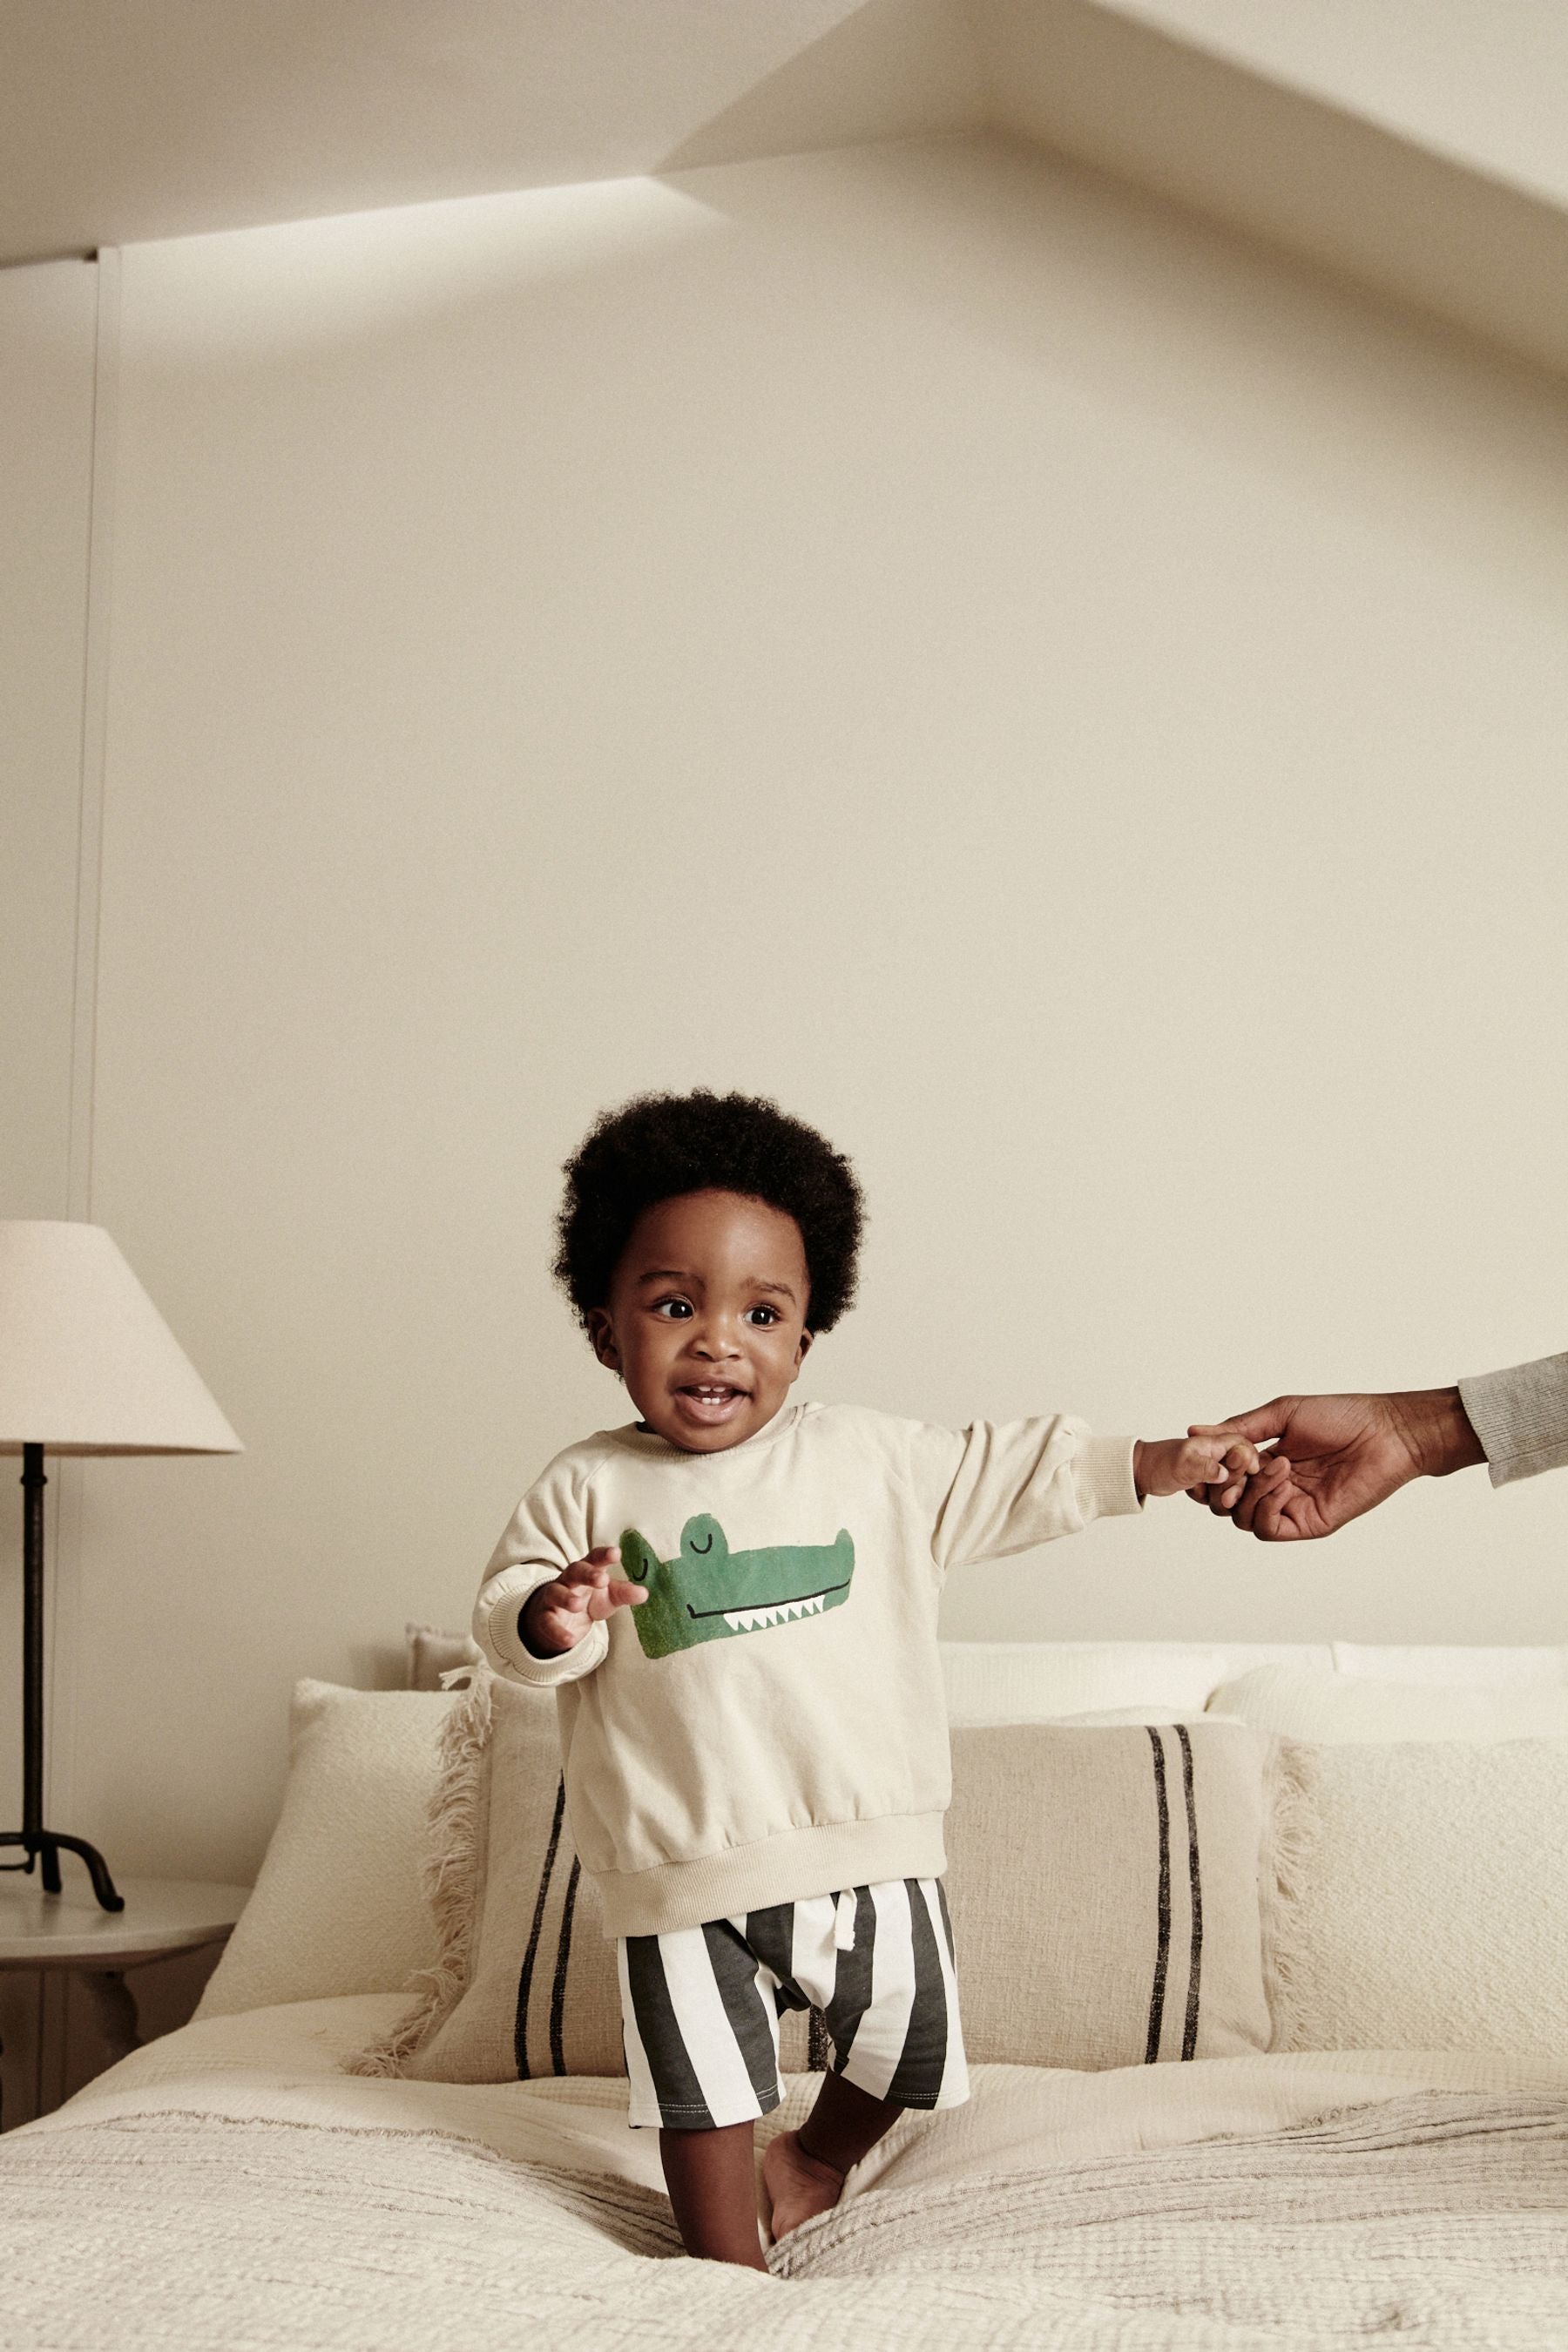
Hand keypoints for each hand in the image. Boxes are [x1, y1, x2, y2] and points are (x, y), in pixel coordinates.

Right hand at [520, 1546, 648, 1655]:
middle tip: (602, 1579)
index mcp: (587, 1570)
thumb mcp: (609, 1596)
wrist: (558, 1618)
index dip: (604, 1555)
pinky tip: (569, 1640)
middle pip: (575, 1570)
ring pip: (556, 1592)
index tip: (616, 1553)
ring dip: (566, 1598)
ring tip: (577, 1605)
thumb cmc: (589, 1599)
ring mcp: (554, 1597)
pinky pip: (548, 1623)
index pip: (595, 1558)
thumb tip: (644, 1593)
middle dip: (587, 1574)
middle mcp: (569, 1579)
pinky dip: (558, 1632)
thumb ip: (624, 1593)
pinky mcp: (545, 1617)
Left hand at [1134, 1432, 1261, 1500]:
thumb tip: (1224, 1474)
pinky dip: (1213, 1499)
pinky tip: (1194, 1493)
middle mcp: (1220, 1455)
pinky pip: (1224, 1495)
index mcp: (1217, 1443)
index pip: (1245, 1447)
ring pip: (1236, 1485)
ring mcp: (1216, 1470)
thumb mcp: (1182, 1464)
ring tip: (1200, 1491)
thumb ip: (1205, 1467)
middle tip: (1225, 1497)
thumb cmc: (1160, 1462)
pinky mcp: (1211, 1484)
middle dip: (1237, 1484)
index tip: (1251, 1473)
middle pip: (1244, 1470)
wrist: (1143, 1472)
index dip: (1250, 1461)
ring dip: (1224, 1494)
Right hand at [1186, 1388, 1484, 1540]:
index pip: (1223, 1477)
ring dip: (1248, 1491)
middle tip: (1232, 1466)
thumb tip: (1193, 1430)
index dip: (1207, 1472)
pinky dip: (1264, 1507)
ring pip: (1242, 1517)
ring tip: (1272, 1463)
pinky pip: (1267, 1529)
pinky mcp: (1308, 1524)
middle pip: (1225, 1502)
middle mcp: (1275, 1488)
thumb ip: (1239, 1428)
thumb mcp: (1281, 1415)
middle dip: (1220, 1485)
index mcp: (1266, 1462)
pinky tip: (1282, 1482)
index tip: (1200, 1457)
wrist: (1386, 1433)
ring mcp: (1291, 1507)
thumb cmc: (1342, 1416)